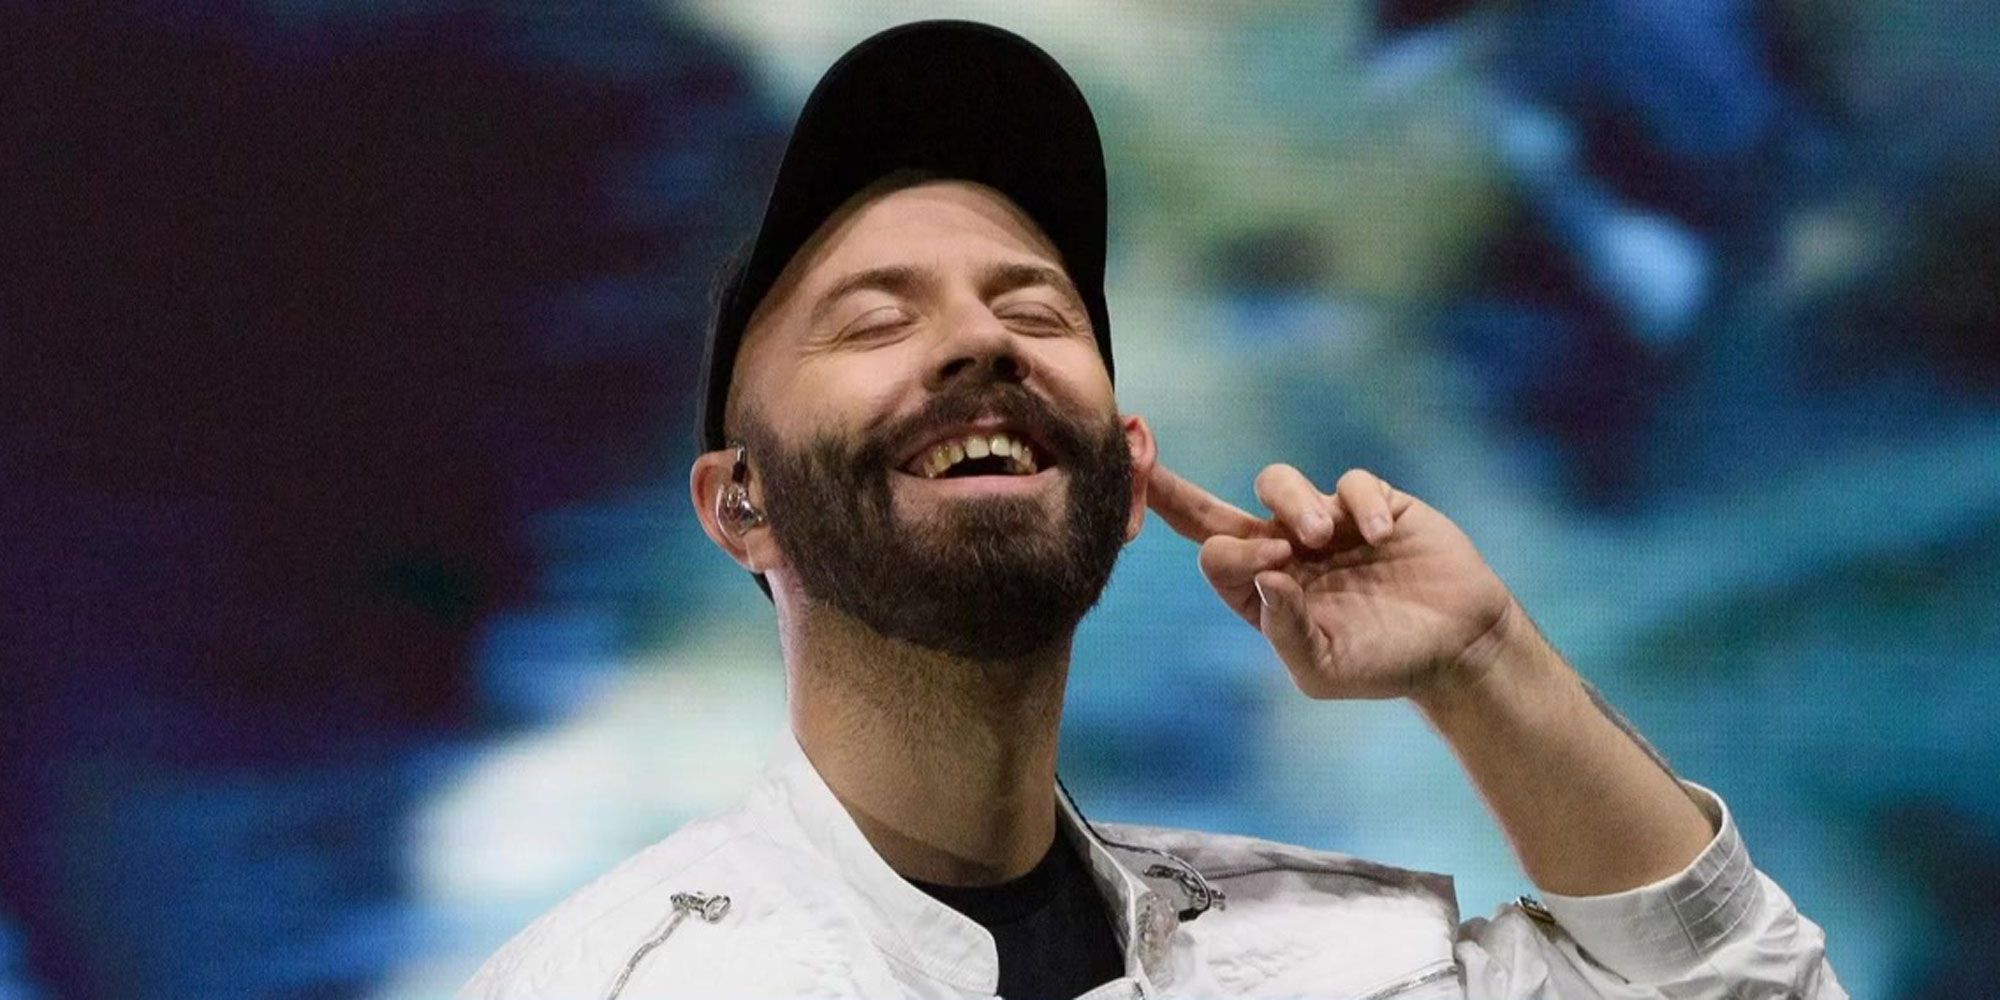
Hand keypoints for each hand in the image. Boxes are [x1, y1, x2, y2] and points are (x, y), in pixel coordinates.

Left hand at [1147, 461, 1515, 699]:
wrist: (1457, 647)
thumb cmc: (1383, 665)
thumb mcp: (1324, 669)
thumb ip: (1286, 631)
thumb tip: (1263, 579)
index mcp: (1260, 593)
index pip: (1216, 558)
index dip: (1229, 555)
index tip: (1273, 570)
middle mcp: (1282, 552)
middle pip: (1220, 513)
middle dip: (1182, 494)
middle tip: (1244, 519)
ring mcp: (1326, 523)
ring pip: (1277, 483)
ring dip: (1291, 502)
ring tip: (1321, 534)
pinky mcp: (1373, 504)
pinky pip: (1353, 484)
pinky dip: (1362, 504)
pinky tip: (1381, 535)